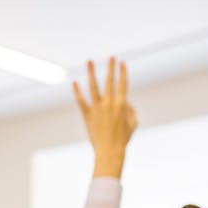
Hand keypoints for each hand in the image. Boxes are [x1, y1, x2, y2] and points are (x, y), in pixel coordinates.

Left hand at [72, 58, 136, 177]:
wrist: (109, 151)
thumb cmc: (123, 139)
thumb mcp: (133, 124)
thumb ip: (131, 111)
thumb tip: (127, 102)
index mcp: (121, 105)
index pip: (123, 85)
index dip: (123, 73)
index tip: (122, 63)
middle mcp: (109, 104)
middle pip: (110, 82)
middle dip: (111, 68)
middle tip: (111, 57)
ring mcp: (97, 109)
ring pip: (93, 87)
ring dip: (91, 73)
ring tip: (89, 61)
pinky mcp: (87, 115)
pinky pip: (81, 101)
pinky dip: (77, 92)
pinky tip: (74, 82)